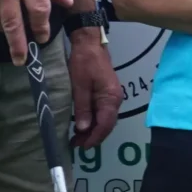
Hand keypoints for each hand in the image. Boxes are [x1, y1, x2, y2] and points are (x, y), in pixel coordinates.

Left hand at [65, 33, 120, 149]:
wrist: (90, 44)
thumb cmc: (84, 63)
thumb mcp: (79, 86)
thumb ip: (82, 108)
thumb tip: (83, 129)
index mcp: (110, 98)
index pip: (105, 124)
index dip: (94, 137)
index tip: (82, 146)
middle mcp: (115, 100)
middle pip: (107, 124)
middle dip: (93, 136)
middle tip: (76, 144)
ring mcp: (112, 97)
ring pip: (104, 119)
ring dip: (92, 130)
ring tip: (77, 137)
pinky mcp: (107, 93)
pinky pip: (102, 112)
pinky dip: (93, 121)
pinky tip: (83, 124)